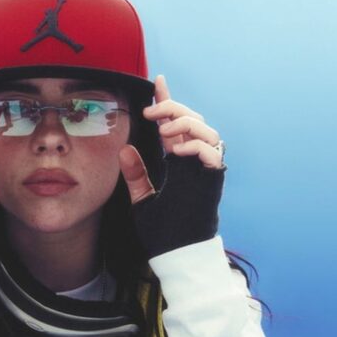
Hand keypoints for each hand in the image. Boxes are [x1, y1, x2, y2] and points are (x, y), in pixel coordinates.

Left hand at [118, 74, 226, 258]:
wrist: (178, 254)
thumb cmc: (163, 232)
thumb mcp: (142, 199)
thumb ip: (135, 175)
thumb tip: (123, 150)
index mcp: (179, 162)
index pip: (175, 124)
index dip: (168, 102)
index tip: (157, 82)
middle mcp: (195, 162)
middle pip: (193, 120)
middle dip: (173, 108)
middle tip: (151, 112)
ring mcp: (206, 168)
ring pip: (206, 129)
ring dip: (184, 123)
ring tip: (163, 131)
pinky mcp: (213, 178)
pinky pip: (212, 150)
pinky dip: (195, 144)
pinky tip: (177, 148)